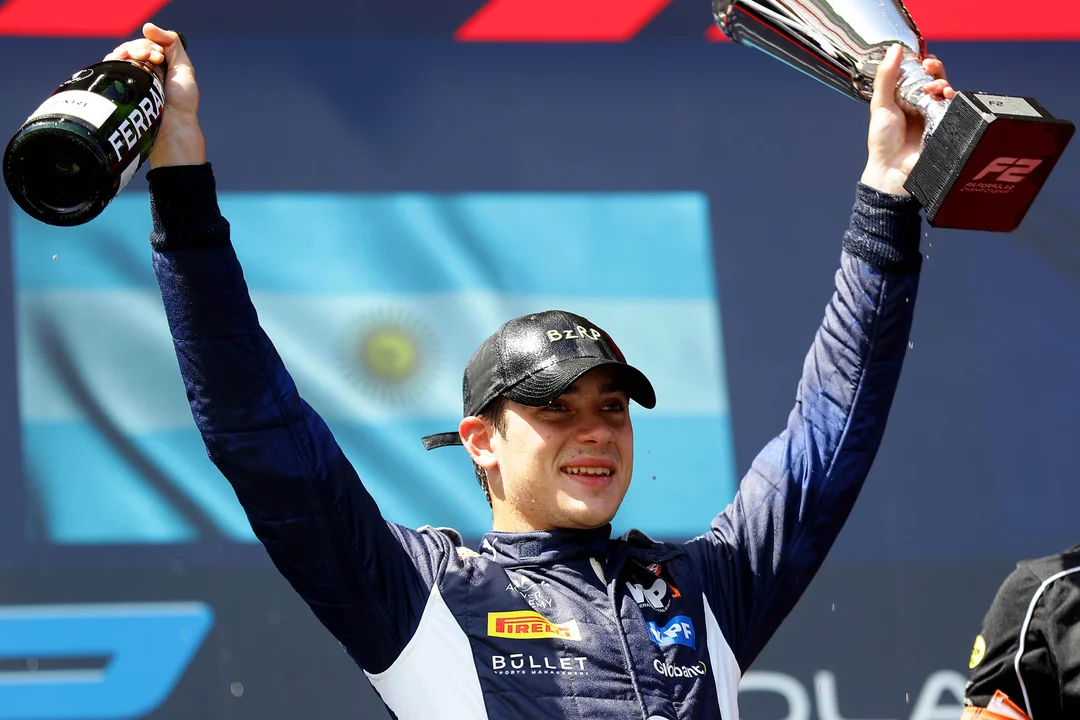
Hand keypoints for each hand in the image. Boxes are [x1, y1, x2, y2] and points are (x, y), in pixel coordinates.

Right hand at [103, 23, 204, 167]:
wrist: (174, 126)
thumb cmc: (182, 102)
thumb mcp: (183, 68)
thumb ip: (171, 43)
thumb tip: (147, 26)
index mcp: (156, 67)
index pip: (143, 44)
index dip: (149, 45)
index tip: (159, 56)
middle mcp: (140, 72)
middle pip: (130, 48)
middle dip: (140, 47)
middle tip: (154, 58)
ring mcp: (128, 81)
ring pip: (119, 55)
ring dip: (130, 52)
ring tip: (145, 61)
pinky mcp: (118, 88)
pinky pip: (109, 66)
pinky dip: (116, 59)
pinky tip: (126, 61)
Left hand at [860, 43, 954, 195]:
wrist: (892, 169)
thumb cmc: (883, 142)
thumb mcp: (880, 105)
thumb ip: (887, 77)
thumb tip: (895, 48)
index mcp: (906, 99)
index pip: (920, 75)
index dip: (924, 65)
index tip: (923, 61)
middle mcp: (922, 106)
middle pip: (937, 80)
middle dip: (937, 71)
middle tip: (930, 69)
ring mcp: (935, 116)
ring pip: (948, 92)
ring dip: (944, 84)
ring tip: (935, 88)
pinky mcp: (946, 126)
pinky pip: (956, 108)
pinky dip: (954, 99)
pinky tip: (947, 97)